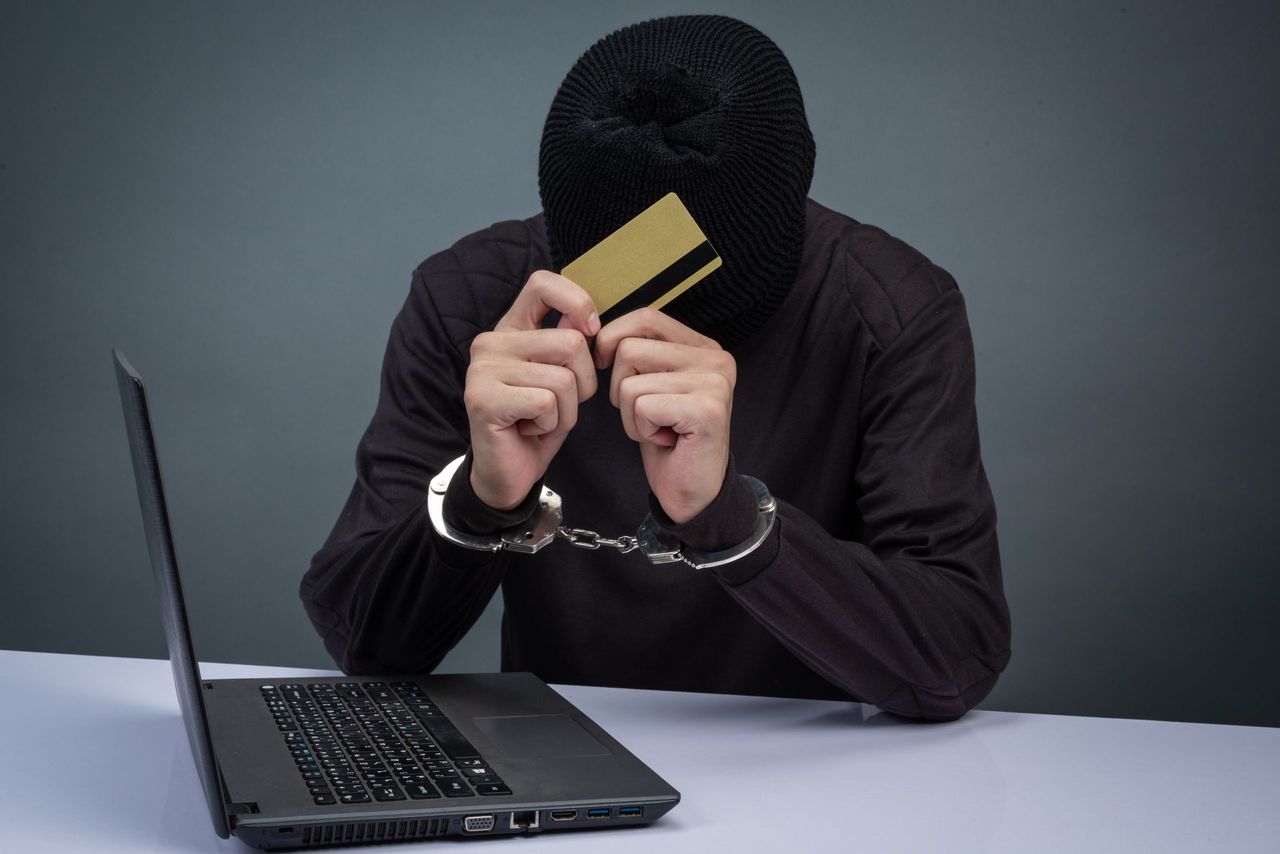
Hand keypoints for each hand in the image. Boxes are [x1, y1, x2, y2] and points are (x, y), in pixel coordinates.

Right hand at [464, 271, 598, 509]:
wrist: (508, 474)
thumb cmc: (538, 423)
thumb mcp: (562, 377)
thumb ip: (569, 343)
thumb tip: (586, 320)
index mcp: (511, 329)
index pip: (543, 283)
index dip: (577, 302)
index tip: (591, 332)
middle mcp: (491, 342)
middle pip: (571, 343)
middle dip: (583, 383)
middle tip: (558, 406)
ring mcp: (482, 370)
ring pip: (563, 378)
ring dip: (567, 410)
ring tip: (541, 420)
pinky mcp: (483, 399)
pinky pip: (547, 403)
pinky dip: (552, 424)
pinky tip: (529, 430)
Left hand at [594, 308, 735, 523]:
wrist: (692, 492)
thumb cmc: (667, 438)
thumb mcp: (651, 385)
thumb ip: (638, 352)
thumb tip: (593, 330)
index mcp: (704, 348)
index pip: (646, 318)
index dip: (614, 338)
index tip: (606, 365)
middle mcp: (716, 359)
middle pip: (630, 349)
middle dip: (621, 388)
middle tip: (648, 415)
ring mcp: (715, 383)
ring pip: (630, 381)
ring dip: (631, 414)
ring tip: (658, 429)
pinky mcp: (706, 410)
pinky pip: (641, 405)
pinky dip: (641, 429)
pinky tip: (664, 440)